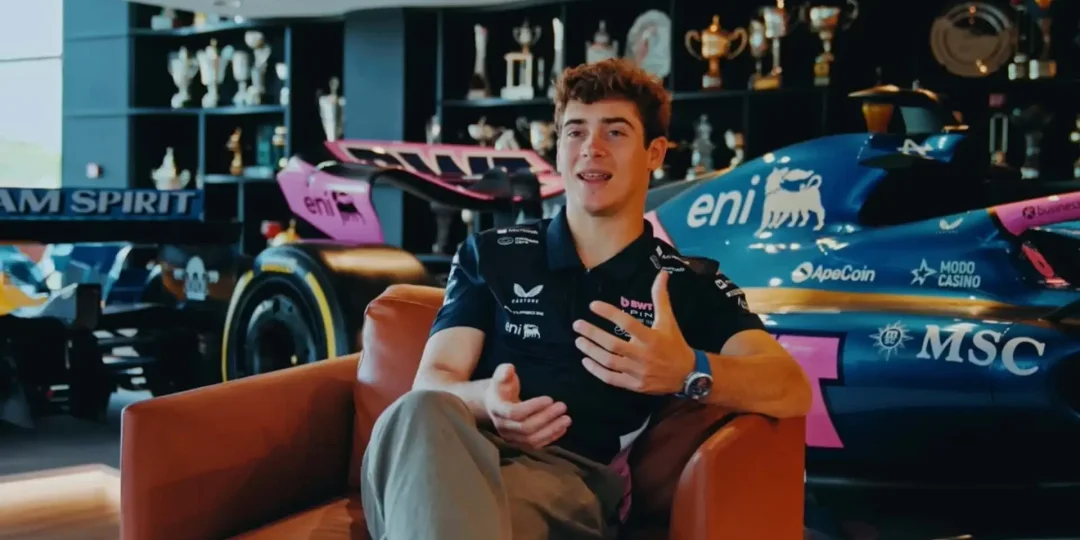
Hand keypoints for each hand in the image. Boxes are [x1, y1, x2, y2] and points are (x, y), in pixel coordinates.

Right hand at [484, 363, 571, 448]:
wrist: (495, 404)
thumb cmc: (502, 388)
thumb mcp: (501, 376)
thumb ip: (504, 372)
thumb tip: (509, 368)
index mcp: (497, 409)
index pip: (515, 413)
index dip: (533, 407)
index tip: (550, 399)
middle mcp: (502, 427)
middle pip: (525, 428)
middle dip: (546, 418)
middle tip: (562, 407)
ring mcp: (511, 438)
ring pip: (532, 440)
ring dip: (551, 430)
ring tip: (567, 419)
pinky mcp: (519, 444)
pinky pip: (536, 445)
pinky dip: (550, 438)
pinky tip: (562, 428)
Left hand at [572, 271, 694, 394]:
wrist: (687, 375)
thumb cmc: (675, 344)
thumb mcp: (668, 320)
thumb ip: (661, 297)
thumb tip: (662, 273)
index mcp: (652, 337)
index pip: (627, 323)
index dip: (609, 313)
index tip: (593, 305)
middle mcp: (643, 355)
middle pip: (613, 344)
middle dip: (593, 334)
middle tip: (577, 325)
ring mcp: (638, 372)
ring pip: (609, 362)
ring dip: (591, 351)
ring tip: (579, 341)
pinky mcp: (634, 385)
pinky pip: (611, 379)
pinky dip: (596, 371)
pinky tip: (586, 361)